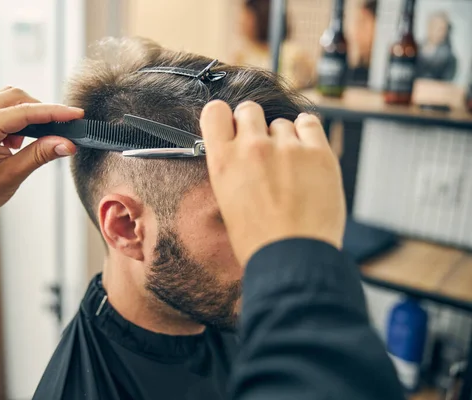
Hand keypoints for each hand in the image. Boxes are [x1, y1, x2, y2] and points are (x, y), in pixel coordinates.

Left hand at [0, 87, 82, 223]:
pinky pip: (1, 108)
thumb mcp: (12, 175)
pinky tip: (18, 141)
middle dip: (41, 110)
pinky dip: (17, 119)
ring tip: (33, 139)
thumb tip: (67, 143)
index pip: (24, 112)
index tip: (75, 114)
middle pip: (16, 96)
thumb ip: (40, 154)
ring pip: (9, 99)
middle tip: (58, 129)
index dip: (53, 112)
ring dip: (28, 113)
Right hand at [200, 100, 345, 265]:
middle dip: (254, 125)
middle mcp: (252, 147)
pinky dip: (307, 134)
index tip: (232, 127)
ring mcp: (287, 148)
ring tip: (290, 168)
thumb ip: (232, 167)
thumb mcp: (227, 200)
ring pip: (282, 122)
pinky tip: (306, 154)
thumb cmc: (258, 239)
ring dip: (284, 138)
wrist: (292, 259)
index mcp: (223, 161)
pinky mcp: (318, 152)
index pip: (215, 111)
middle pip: (249, 110)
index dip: (225, 118)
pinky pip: (310, 123)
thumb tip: (240, 149)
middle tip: (263, 149)